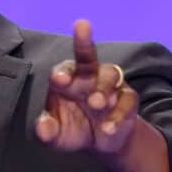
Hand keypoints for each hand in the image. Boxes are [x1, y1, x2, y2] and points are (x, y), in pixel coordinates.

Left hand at [35, 20, 138, 153]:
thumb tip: (43, 129)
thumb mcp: (57, 136)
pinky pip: (127, 101)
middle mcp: (89, 77)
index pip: (63, 69)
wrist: (102, 142)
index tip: (59, 80)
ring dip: (103, 88)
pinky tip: (108, 128)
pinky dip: (118, 114)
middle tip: (82, 29)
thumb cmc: (73, 129)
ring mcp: (111, 86)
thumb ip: (48, 131)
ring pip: (111, 75)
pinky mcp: (128, 99)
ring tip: (96, 104)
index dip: (62, 73)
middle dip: (84, 42)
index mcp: (68, 80)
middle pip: (88, 56)